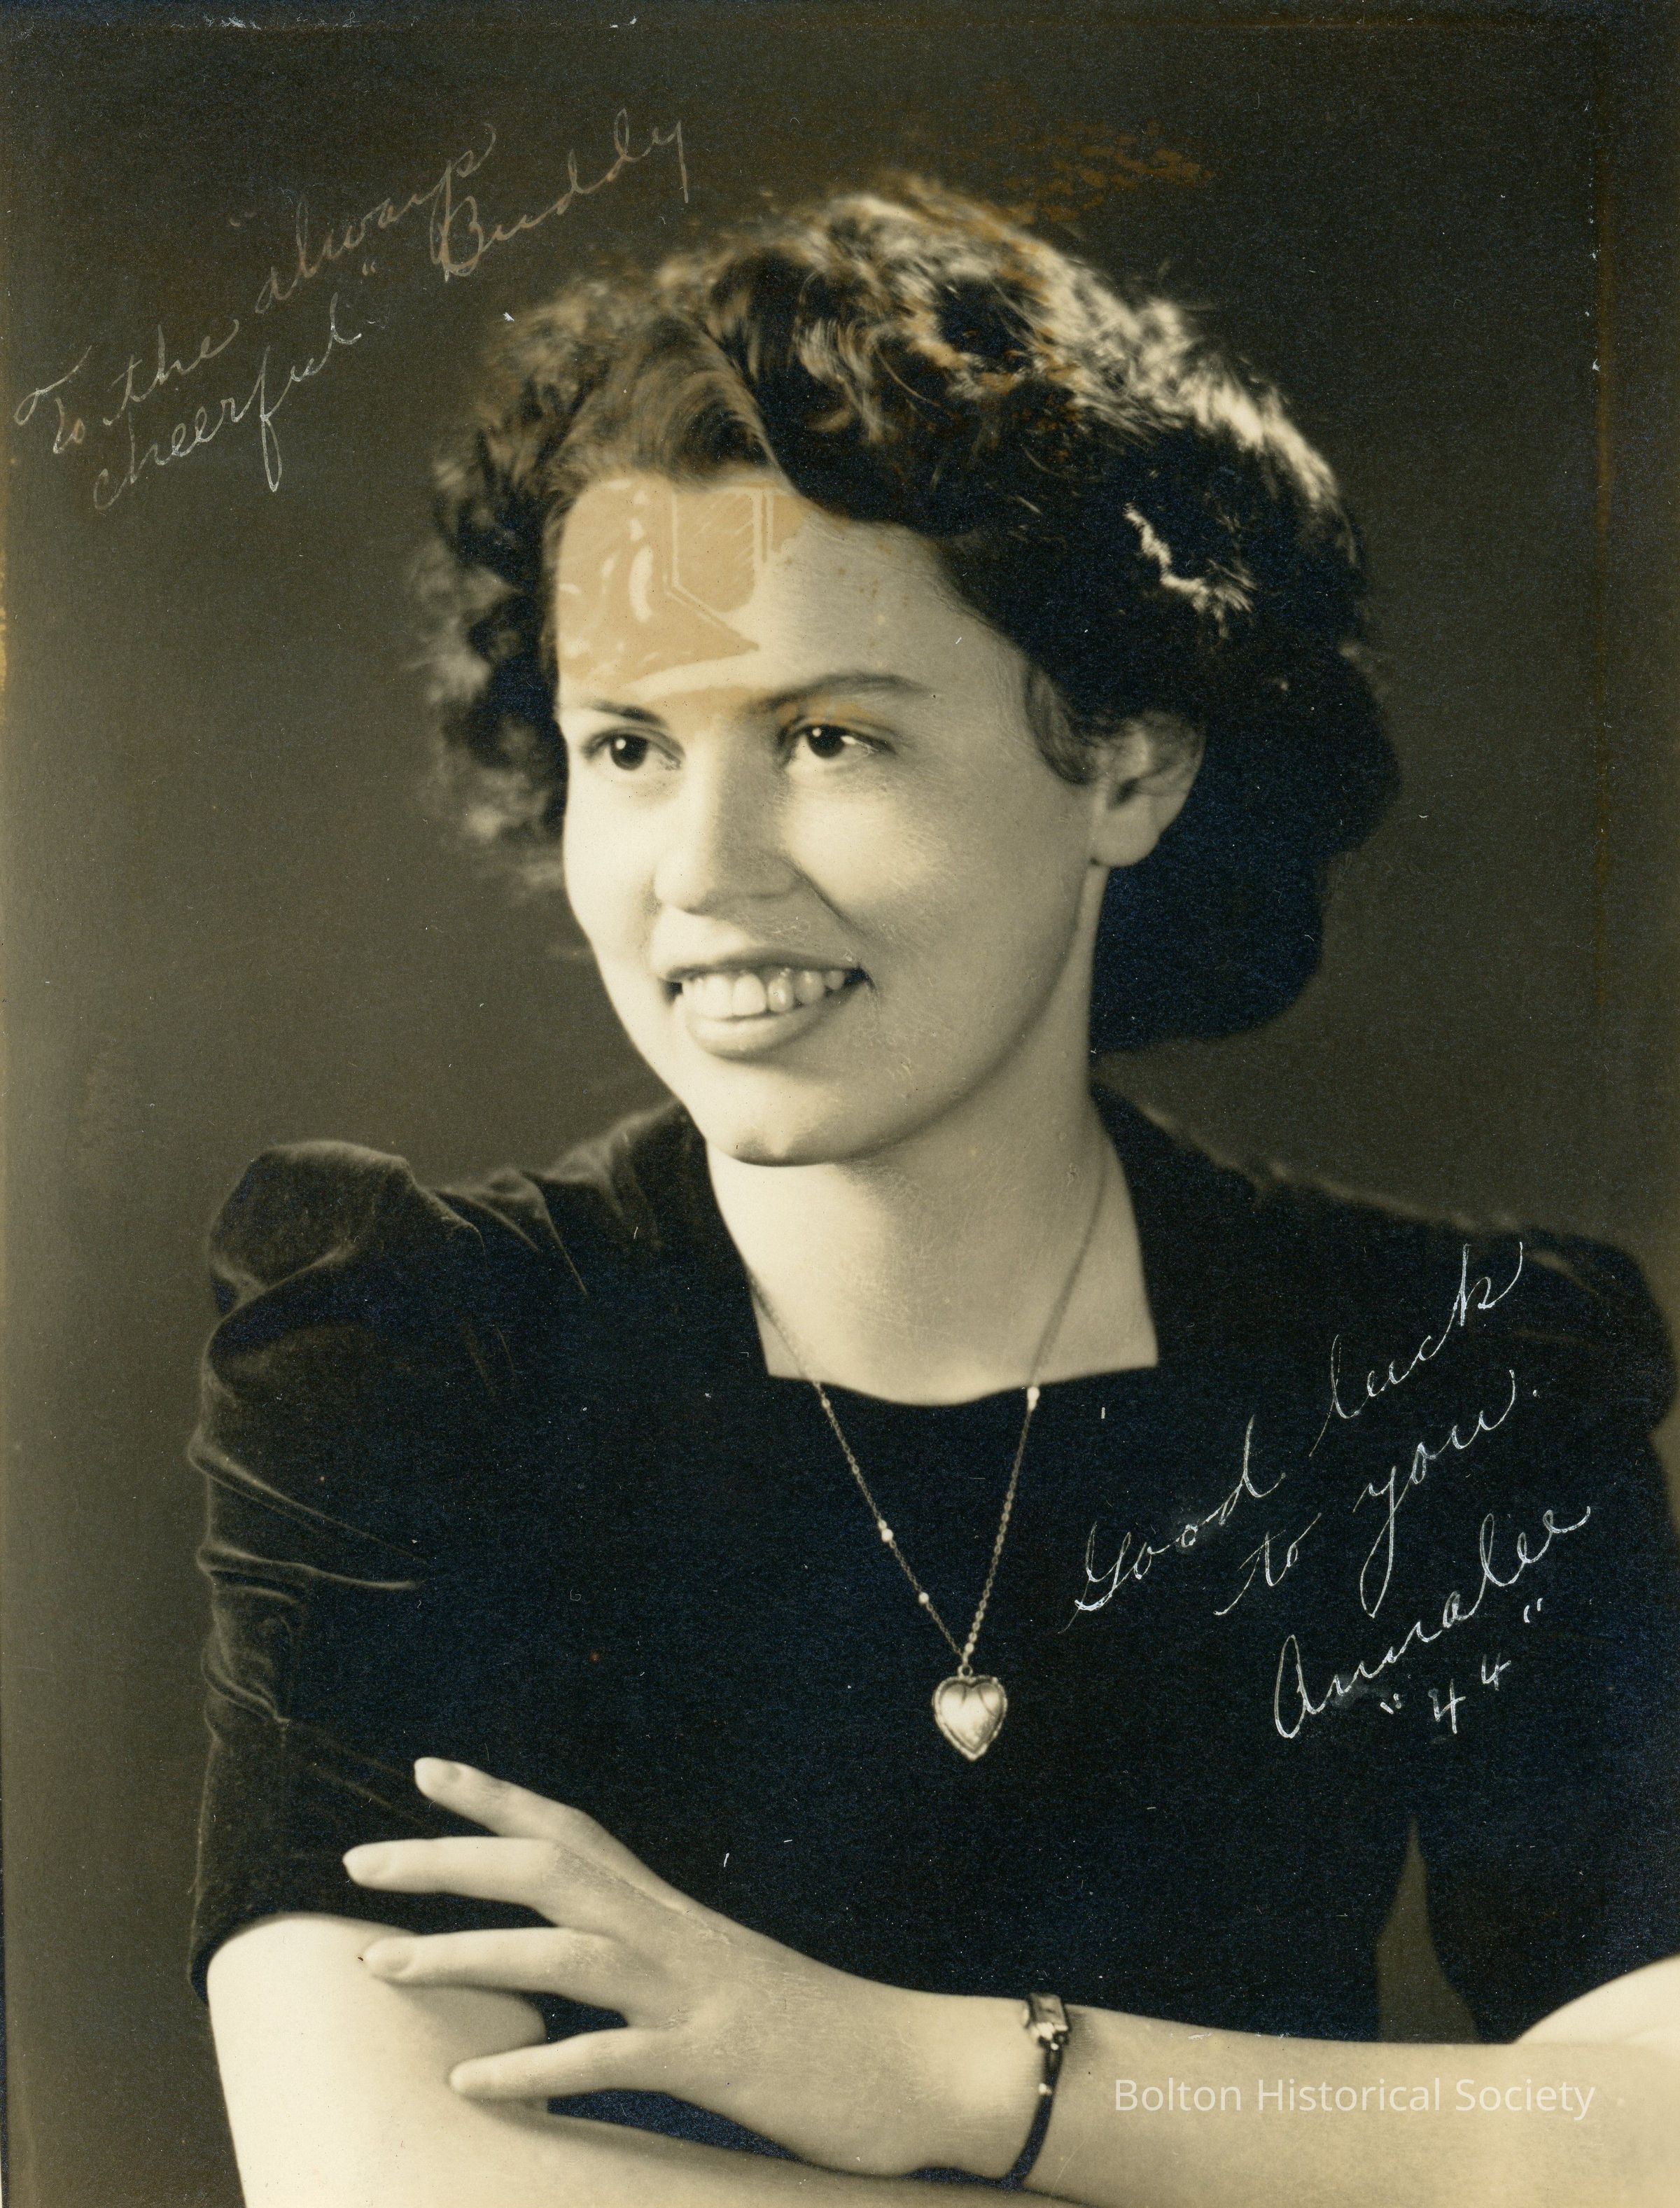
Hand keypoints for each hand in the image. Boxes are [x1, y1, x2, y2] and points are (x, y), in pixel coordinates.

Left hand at [345, 1760, 1037, 2179]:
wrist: (924, 2066)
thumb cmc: (821, 2035)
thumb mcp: (723, 1989)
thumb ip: (658, 1973)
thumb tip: (595, 1978)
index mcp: (675, 1917)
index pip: (574, 1834)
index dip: (499, 1799)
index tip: (427, 1771)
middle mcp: (676, 1936)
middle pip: (549, 1871)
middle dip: (450, 1860)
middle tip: (360, 1859)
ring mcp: (693, 1993)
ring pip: (564, 1953)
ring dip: (465, 1953)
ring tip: (380, 1964)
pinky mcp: (713, 2060)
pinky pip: (610, 2057)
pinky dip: (535, 2065)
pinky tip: (471, 2079)